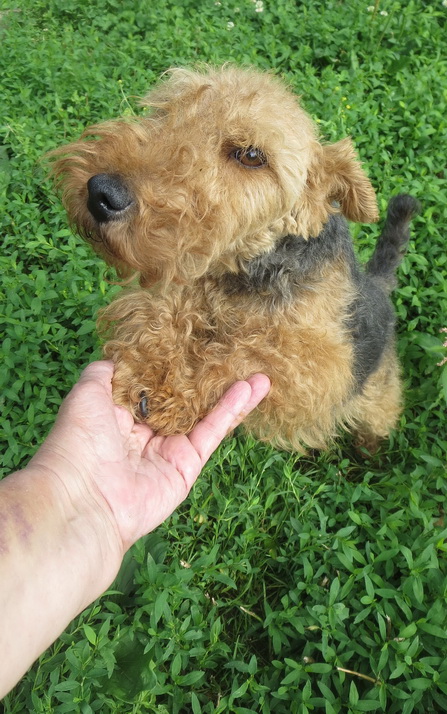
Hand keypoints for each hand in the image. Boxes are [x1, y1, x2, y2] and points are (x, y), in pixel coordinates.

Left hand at [32, 361, 269, 552]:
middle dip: (207, 377)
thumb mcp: (86, 392)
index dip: (175, 362)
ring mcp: (169, 448)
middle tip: (233, 353)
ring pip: (204, 413)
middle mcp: (146, 430)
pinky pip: (212, 432)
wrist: (86, 499)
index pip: (155, 382)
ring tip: (257, 370)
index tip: (196, 340)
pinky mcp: (187, 465)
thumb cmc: (80, 441)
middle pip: (185, 398)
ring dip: (230, 392)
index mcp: (121, 413)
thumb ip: (106, 371)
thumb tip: (125, 356)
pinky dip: (232, 410)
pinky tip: (251, 388)